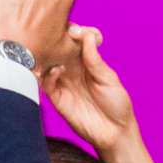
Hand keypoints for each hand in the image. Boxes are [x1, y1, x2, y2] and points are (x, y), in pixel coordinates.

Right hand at [41, 27, 137, 157]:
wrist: (115, 133)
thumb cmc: (116, 104)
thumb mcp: (108, 78)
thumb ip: (94, 59)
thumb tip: (86, 34)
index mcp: (86, 61)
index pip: (74, 40)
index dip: (72, 31)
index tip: (74, 29)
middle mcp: (72, 69)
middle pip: (57, 49)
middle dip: (54, 40)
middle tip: (54, 34)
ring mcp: (63, 83)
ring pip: (47, 64)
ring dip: (46, 56)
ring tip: (51, 50)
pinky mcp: (58, 99)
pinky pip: (46, 84)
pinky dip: (48, 75)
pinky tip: (56, 70)